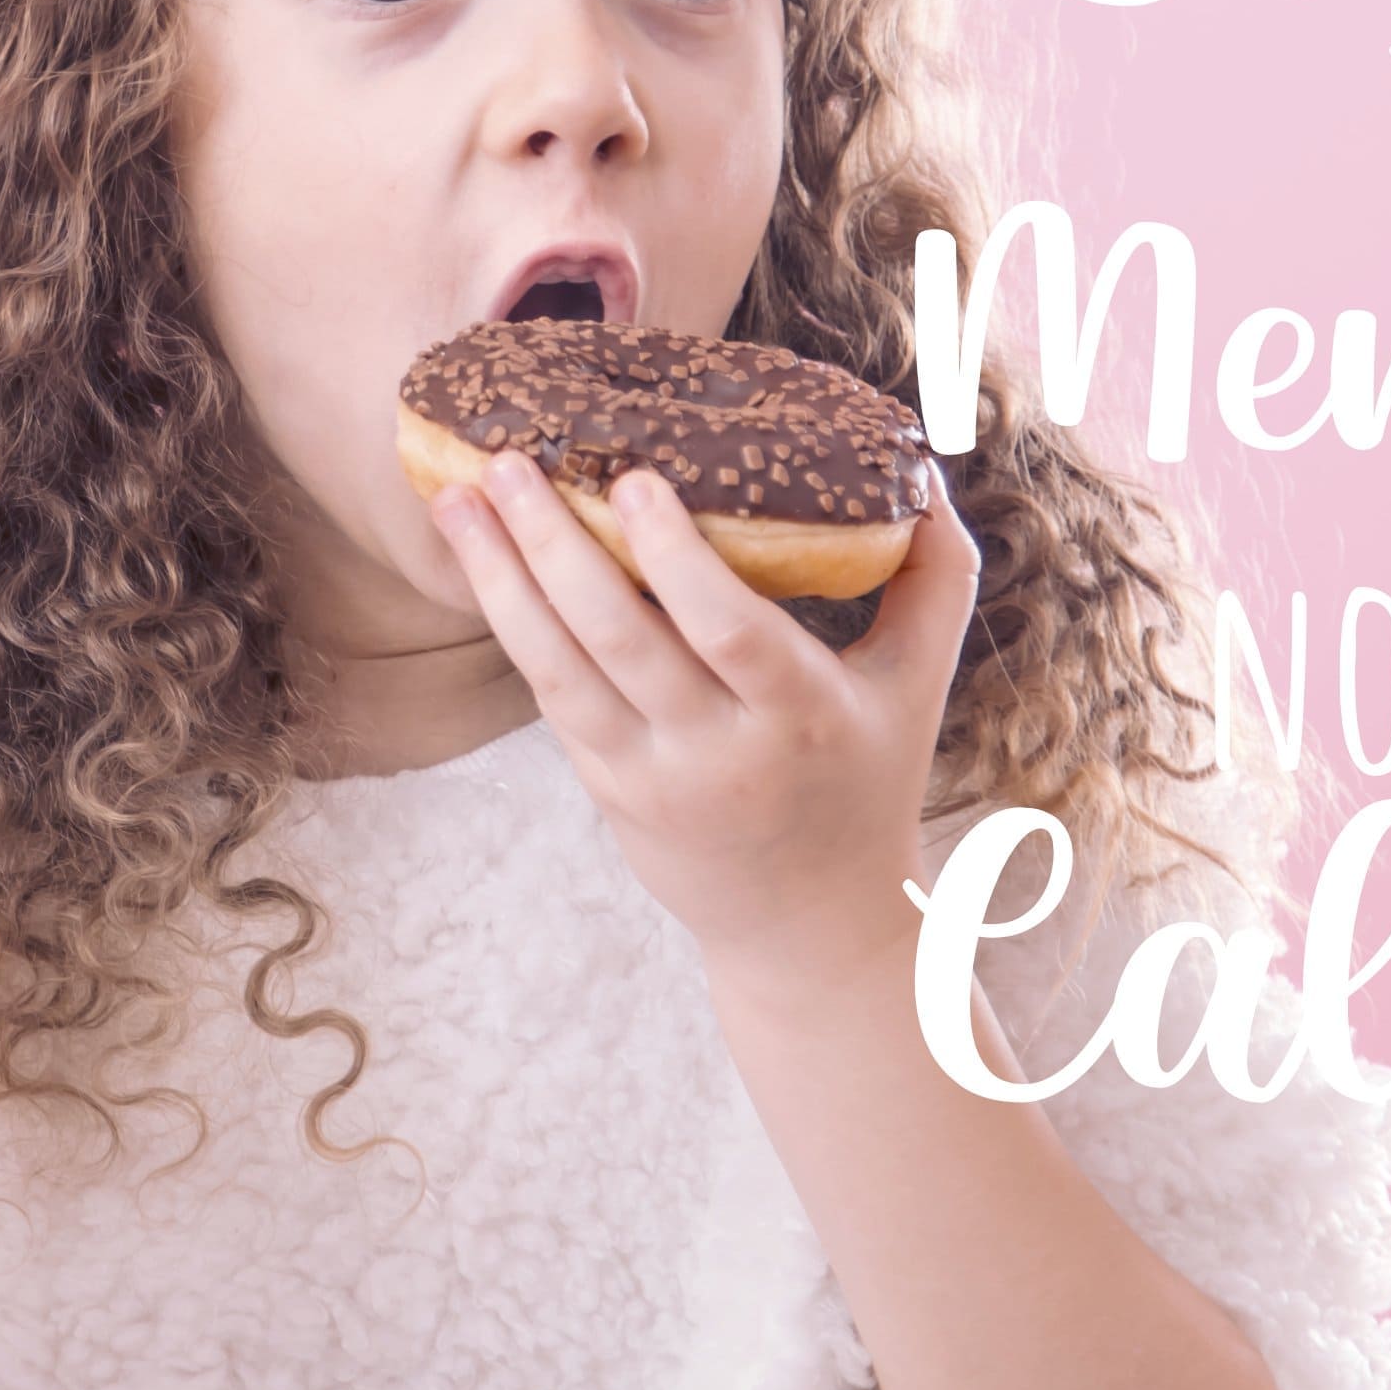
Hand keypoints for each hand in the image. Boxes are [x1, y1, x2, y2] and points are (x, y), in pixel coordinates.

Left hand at [429, 449, 980, 998]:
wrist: (809, 926)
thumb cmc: (869, 776)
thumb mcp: (919, 683)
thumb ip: (935, 575)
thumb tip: (923, 467)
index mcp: (802, 716)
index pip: (729, 631)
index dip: (674, 557)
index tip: (631, 477)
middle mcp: (718, 751)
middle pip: (621, 641)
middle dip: (553, 547)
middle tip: (506, 463)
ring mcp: (650, 776)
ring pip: (558, 671)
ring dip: (500, 582)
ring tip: (455, 502)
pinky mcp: (605, 788)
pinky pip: (550, 695)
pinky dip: (511, 624)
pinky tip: (481, 559)